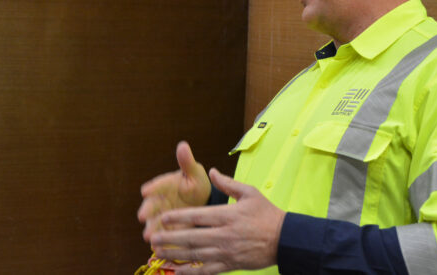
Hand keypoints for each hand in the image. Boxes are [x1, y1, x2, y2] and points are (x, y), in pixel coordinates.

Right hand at [139, 141, 211, 240]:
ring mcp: (161, 215)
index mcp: (164, 185)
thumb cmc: (195, 183)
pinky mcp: (166, 228)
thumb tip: (183, 145)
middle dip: (147, 211)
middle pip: (150, 205)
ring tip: (148, 236)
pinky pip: (162, 234)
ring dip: (151, 228)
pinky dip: (160, 239)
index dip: (152, 187)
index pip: (156, 185)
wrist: (202, 202)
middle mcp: (159, 201)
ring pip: (153, 222)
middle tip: (142, 216)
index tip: (146, 190)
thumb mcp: (193, 172)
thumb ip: (186, 162)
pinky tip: (159, 246)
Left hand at [149, 168, 285, 273]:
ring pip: (194, 256)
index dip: (178, 218)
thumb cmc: (267, 214)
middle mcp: (224, 234)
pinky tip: (175, 272)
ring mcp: (225, 252)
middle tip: (152, 239)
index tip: (162, 218)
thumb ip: (228, 184)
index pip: (197, 216)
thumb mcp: (250, 193)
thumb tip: (211, 172)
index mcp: (228, 215)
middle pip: (191, 238)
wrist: (284, 239)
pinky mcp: (229, 265)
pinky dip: (189, 273)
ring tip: (158, 254)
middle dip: (169, 239)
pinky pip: (205, 271)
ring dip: (174, 255)